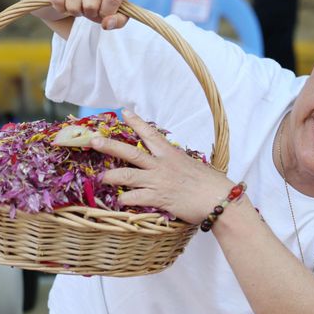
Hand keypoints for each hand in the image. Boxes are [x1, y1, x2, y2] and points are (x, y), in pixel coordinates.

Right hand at [46, 0, 128, 31]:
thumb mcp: (118, 10)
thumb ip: (119, 20)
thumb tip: (106, 24)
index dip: (108, 12)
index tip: (106, 10)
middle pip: (90, 5)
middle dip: (91, 13)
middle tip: (93, 9)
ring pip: (73, 5)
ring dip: (77, 12)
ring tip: (82, 5)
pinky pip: (58, 1)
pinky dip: (63, 8)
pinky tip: (70, 2)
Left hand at [92, 109, 233, 223]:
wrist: (219, 199)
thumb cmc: (211, 184)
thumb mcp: (193, 167)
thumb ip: (177, 164)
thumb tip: (171, 165)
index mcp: (171, 155)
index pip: (150, 134)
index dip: (136, 122)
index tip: (123, 112)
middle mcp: (161, 165)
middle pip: (130, 152)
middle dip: (109, 146)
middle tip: (93, 140)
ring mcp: (158, 181)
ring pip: (125, 175)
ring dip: (110, 176)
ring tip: (101, 178)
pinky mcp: (157, 198)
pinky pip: (133, 197)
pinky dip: (124, 199)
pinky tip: (120, 201)